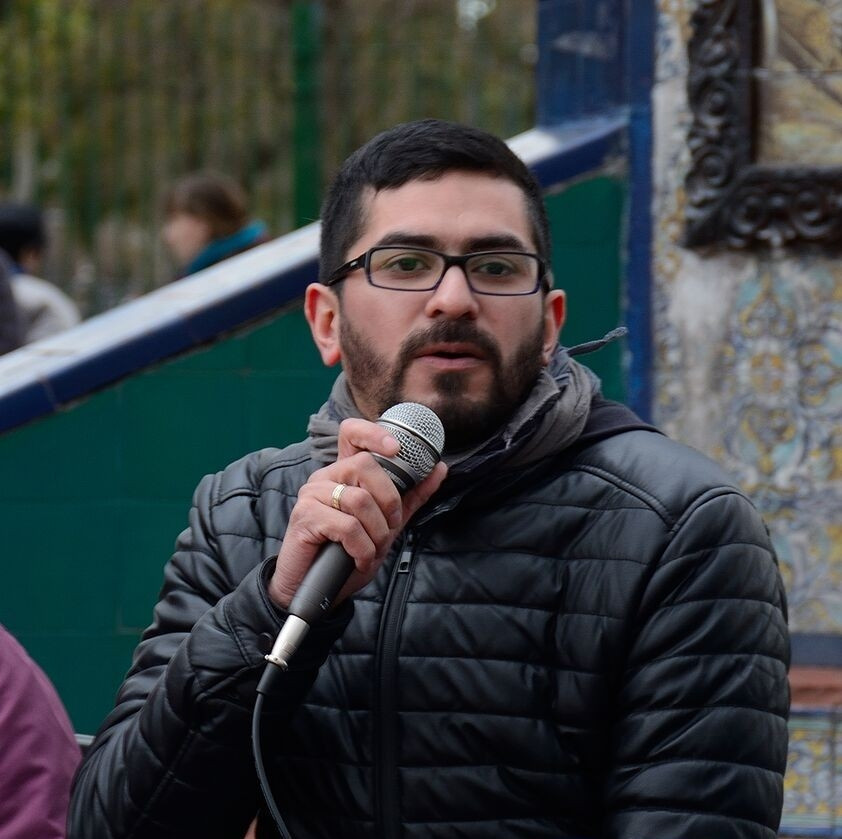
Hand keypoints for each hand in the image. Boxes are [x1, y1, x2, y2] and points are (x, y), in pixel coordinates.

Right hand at [267, 418, 447, 608]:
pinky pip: (347, 526)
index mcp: (344, 473)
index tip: (396, 449)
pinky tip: (358, 560)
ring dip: (376, 532)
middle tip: (388, 528)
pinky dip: (362, 549)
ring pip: (359, 499)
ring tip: (372, 549)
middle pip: (365, 465)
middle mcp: (326, 477)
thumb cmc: (347, 555)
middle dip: (389, 501)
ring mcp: (312, 494)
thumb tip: (439, 469)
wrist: (316, 591)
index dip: (374, 433)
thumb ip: (410, 496)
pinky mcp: (305, 516)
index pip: (353, 433)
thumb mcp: (386, 525)